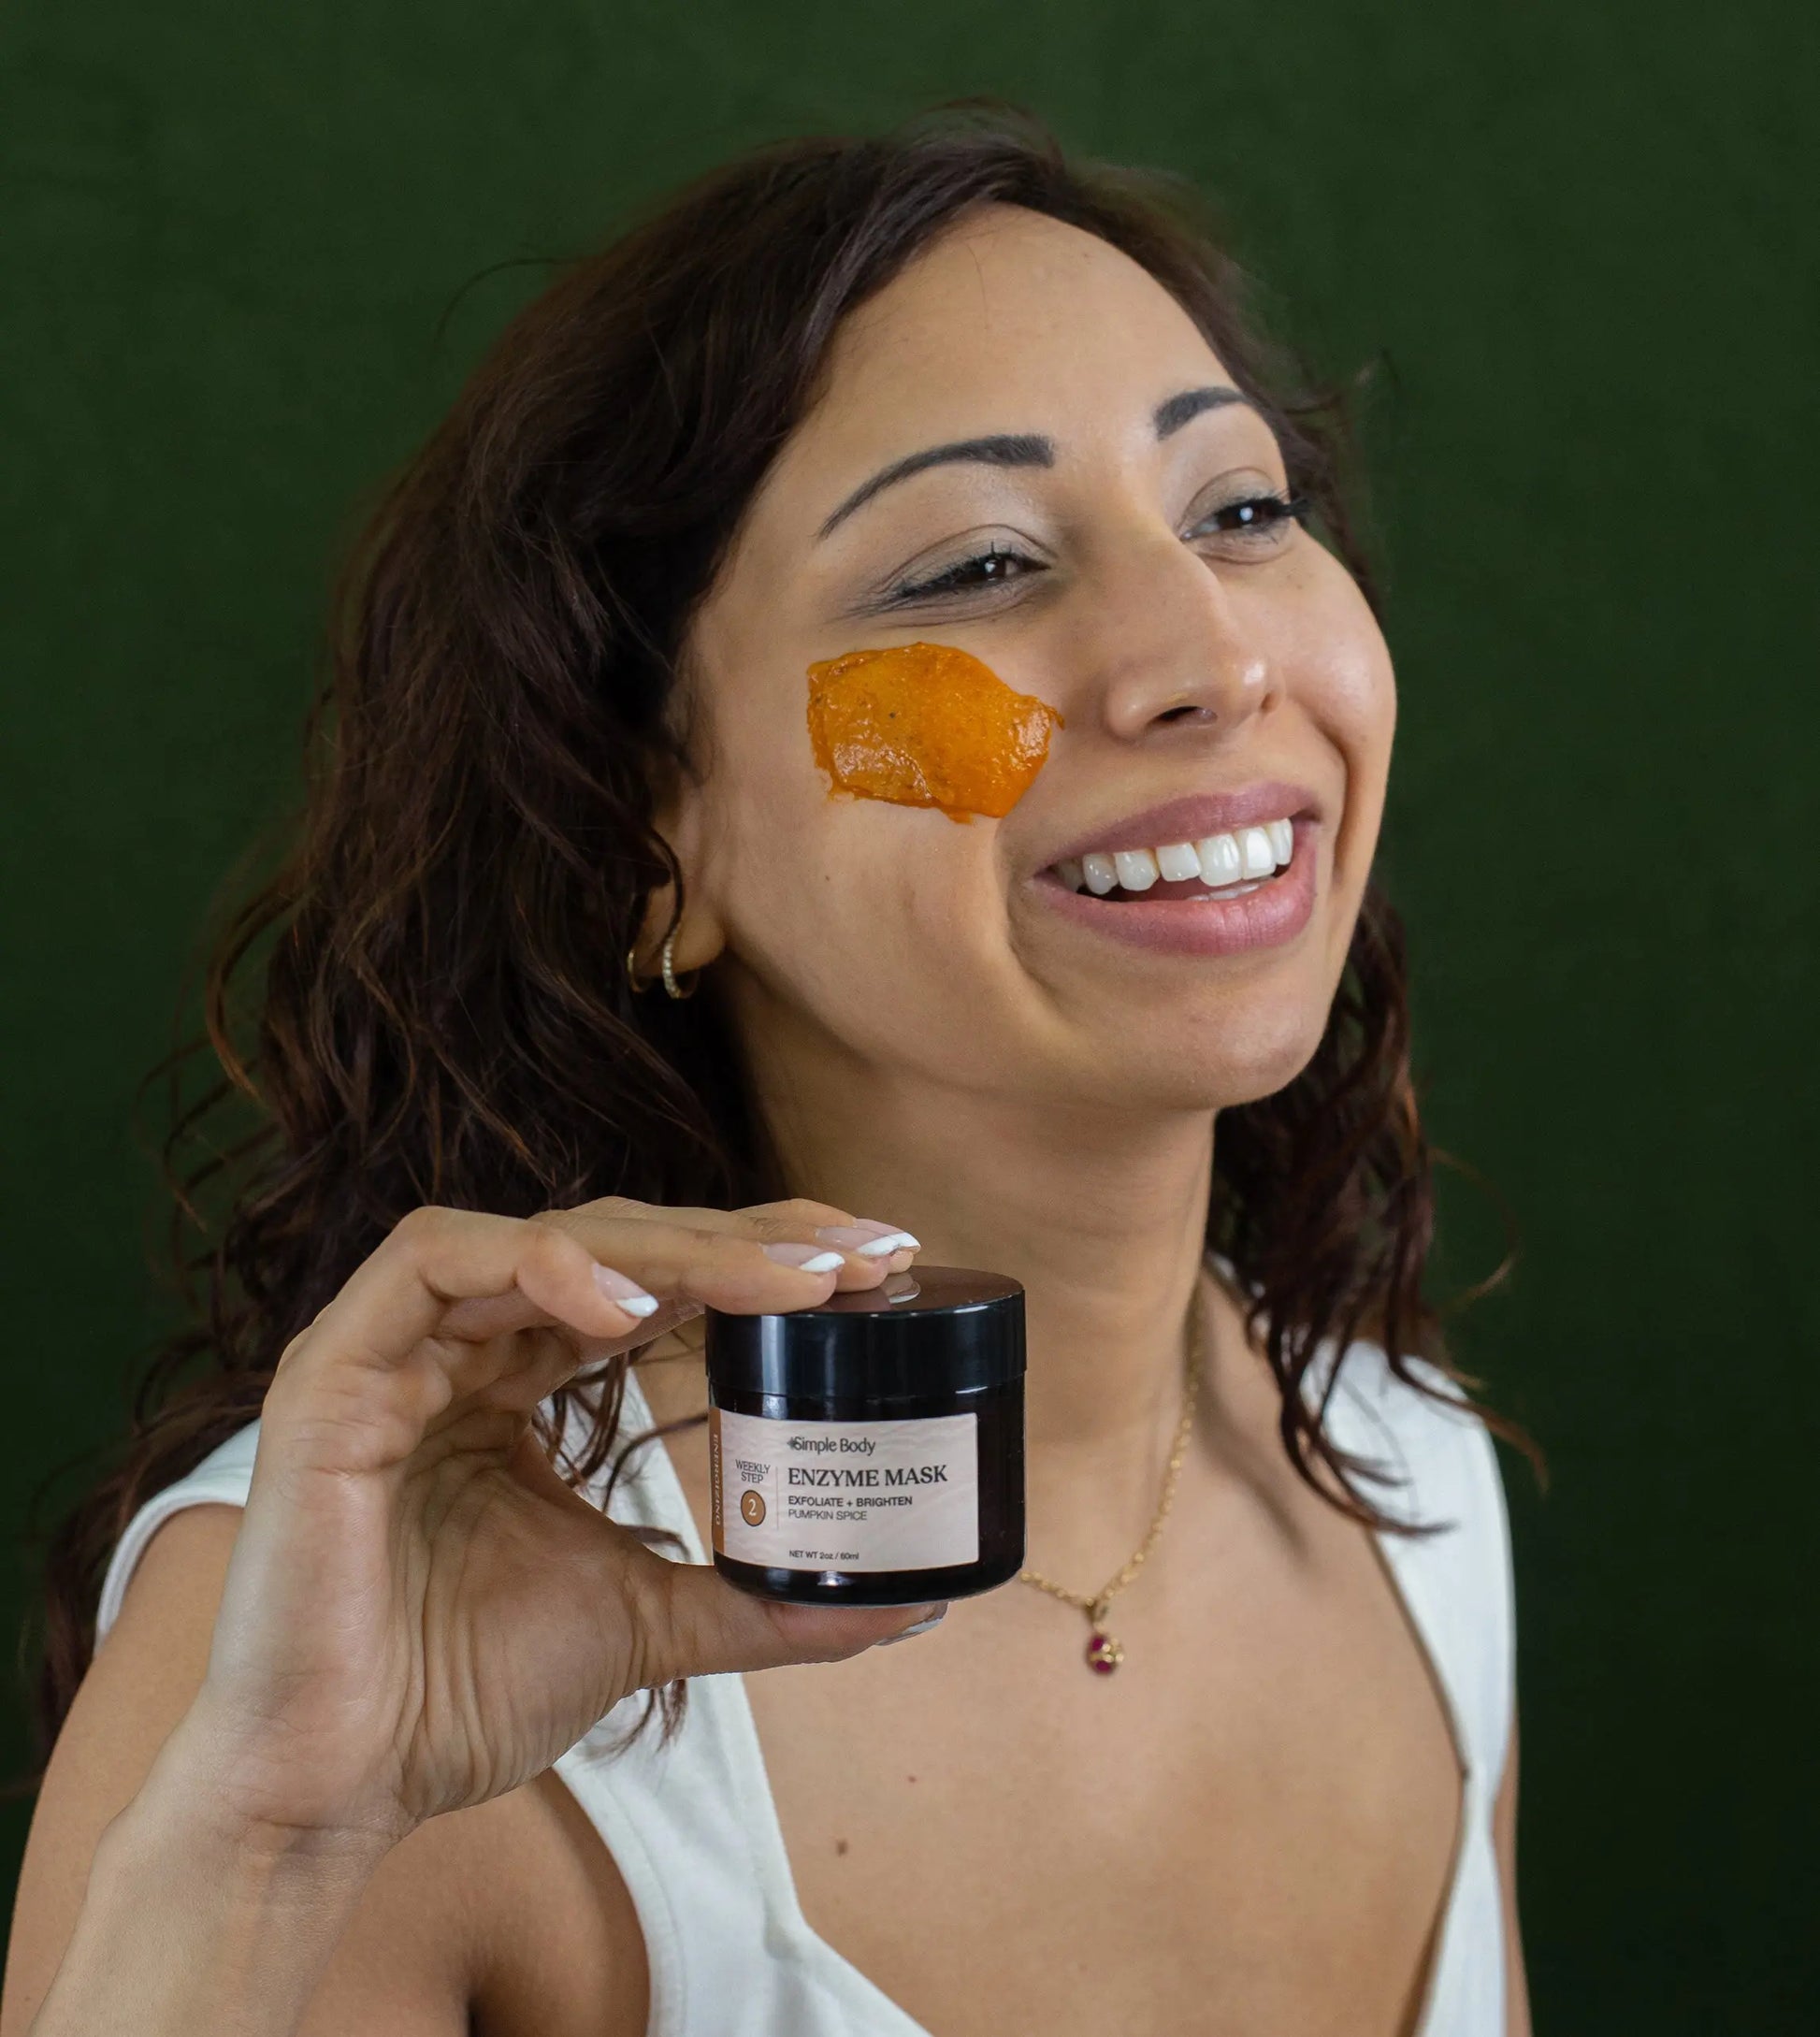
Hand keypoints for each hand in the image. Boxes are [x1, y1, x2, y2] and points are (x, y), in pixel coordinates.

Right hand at [175, 1196, 927, 1857]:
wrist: (342, 1784)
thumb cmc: (462, 1693)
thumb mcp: (644, 1622)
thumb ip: (756, 1600)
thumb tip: (903, 1606)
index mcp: (518, 1381)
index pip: (649, 1278)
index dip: (756, 1257)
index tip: (873, 1268)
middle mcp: (461, 1345)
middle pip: (614, 1242)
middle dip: (743, 1237)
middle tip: (858, 1257)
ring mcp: (396, 1347)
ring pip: (543, 1237)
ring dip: (671, 1248)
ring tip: (778, 1281)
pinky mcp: (336, 1370)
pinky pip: (432, 1263)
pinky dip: (538, 1265)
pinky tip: (628, 1307)